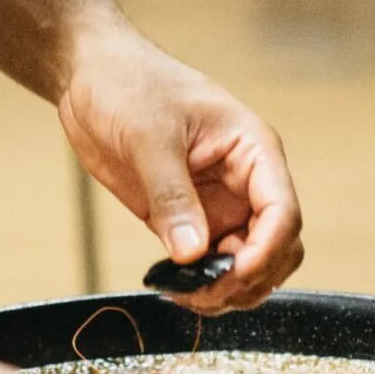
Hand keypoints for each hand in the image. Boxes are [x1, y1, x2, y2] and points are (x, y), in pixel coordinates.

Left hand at [58, 24, 302, 313]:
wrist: (92, 77)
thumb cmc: (129, 84)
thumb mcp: (149, 136)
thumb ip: (171, 195)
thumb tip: (192, 253)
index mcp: (253, 151)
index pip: (282, 212)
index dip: (266, 251)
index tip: (233, 273)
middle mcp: (245, 182)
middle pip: (276, 247)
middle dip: (250, 278)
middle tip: (205, 293)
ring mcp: (219, 204)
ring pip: (247, 263)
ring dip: (227, 289)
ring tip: (187, 296)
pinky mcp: (189, 220)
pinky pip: (208, 264)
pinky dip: (199, 285)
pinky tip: (172, 288)